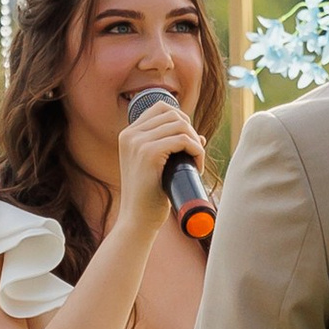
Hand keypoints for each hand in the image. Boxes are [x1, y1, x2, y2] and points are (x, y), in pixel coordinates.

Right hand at [114, 89, 205, 235]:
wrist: (137, 220)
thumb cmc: (149, 197)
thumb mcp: (155, 166)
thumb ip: (169, 148)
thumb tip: (200, 137)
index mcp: (128, 135)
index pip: (160, 108)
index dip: (181, 120)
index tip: (187, 142)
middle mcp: (130, 135)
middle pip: (173, 114)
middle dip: (190, 131)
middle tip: (194, 155)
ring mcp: (138, 143)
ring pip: (180, 126)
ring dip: (195, 142)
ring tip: (195, 163)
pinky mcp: (149, 154)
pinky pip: (183, 140)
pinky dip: (196, 151)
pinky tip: (196, 167)